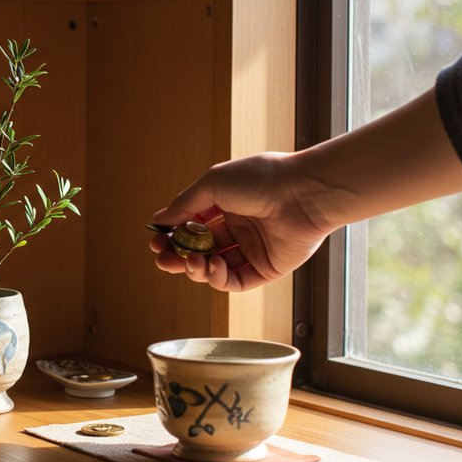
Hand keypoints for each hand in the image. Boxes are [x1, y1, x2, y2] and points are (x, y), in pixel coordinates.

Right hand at [150, 152, 336, 291]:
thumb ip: (184, 204)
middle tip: (164, 260)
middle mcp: (239, 227)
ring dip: (197, 268)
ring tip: (192, 262)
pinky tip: (212, 266)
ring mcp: (252, 249)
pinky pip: (236, 281)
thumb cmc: (261, 179)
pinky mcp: (266, 269)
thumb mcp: (213, 183)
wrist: (303, 193)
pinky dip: (218, 278)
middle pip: (200, 250)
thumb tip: (159, 220)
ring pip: (214, 268)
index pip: (191, 225)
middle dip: (179, 257)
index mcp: (226, 204)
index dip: (172, 235)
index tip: (157, 241)